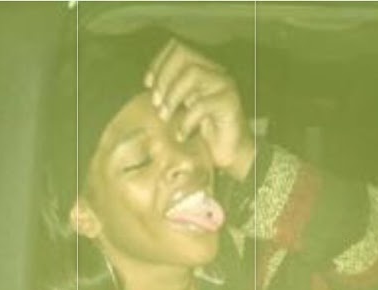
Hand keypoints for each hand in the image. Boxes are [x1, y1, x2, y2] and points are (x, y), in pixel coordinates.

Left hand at [144, 38, 255, 180]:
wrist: (230, 155)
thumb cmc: (204, 134)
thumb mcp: (182, 110)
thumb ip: (170, 95)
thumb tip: (148, 87)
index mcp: (202, 68)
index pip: (177, 48)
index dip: (159, 62)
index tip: (147, 84)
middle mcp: (214, 71)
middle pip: (184, 55)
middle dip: (164, 77)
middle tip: (155, 103)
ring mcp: (224, 84)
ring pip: (193, 73)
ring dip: (172, 96)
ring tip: (164, 117)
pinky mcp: (230, 102)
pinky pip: (202, 104)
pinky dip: (186, 120)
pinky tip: (181, 135)